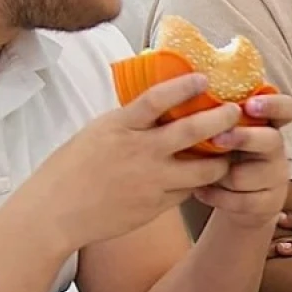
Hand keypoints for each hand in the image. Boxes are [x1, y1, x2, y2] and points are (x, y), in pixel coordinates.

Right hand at [29, 73, 240, 248]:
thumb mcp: (97, 133)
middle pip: (192, 131)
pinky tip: (204, 178)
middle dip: (221, 119)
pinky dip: (197, 183)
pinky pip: (186, 191)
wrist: (55, 212)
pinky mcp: (155, 206)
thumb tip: (156, 107)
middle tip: (236, 113)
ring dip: (221, 160)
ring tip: (230, 152)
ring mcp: (150, 181)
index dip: (184, 86)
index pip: (158, 98)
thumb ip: (128, 122)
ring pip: (202, 169)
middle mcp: (139, 152)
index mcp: (120, 127)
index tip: (204, 78)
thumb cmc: (70, 169)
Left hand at [191, 93, 291, 229]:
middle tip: (218, 139)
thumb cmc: (223, 154)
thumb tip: (187, 93)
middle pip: (271, 140)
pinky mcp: (271, 202)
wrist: (235, 199)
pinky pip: (241, 201)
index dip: (274, 105)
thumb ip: (217, 116)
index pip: (287, 108)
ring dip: (220, 175)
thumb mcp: (224, 132)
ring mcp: (276, 176)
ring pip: (246, 175)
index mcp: (268, 123)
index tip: (250, 104)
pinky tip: (201, 192)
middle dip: (244, 138)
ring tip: (200, 172)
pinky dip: (216, 196)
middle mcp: (276, 147)